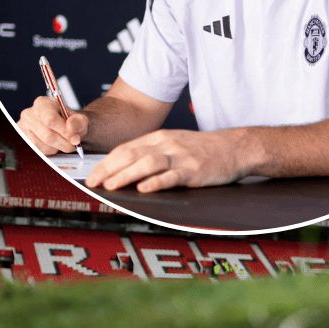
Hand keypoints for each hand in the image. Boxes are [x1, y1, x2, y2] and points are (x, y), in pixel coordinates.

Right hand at [18, 96, 88, 155]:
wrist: (64, 126)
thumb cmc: (70, 121)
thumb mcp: (80, 119)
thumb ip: (79, 121)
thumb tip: (71, 127)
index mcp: (43, 103)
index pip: (50, 119)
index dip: (64, 131)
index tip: (75, 138)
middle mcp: (29, 113)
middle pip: (47, 135)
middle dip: (63, 143)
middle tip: (73, 144)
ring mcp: (23, 127)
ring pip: (41, 145)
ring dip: (57, 147)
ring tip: (63, 142)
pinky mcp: (22, 139)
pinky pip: (37, 150)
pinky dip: (49, 150)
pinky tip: (54, 144)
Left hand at [85, 129, 251, 192]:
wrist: (237, 147)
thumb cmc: (205, 149)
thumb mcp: (175, 144)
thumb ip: (152, 153)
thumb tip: (125, 169)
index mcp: (160, 138)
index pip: (125, 149)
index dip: (106, 163)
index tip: (92, 176)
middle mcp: (168, 144)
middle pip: (132, 154)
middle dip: (109, 169)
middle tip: (94, 183)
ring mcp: (181, 157)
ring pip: (148, 163)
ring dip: (127, 174)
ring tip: (112, 186)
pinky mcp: (194, 170)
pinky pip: (172, 176)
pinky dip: (156, 182)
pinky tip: (144, 189)